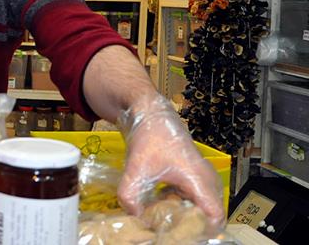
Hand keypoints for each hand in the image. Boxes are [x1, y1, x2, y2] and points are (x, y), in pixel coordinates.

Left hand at [117, 94, 224, 227]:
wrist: (150, 114)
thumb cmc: (150, 137)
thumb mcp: (136, 168)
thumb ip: (130, 196)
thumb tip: (133, 217)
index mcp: (200, 181)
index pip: (215, 218)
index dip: (201, 232)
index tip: (181, 236)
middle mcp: (207, 181)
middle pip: (209, 216)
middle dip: (189, 227)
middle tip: (167, 230)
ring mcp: (202, 179)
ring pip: (200, 208)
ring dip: (183, 217)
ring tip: (161, 221)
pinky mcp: (193, 178)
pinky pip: (193, 199)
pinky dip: (179, 206)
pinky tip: (159, 207)